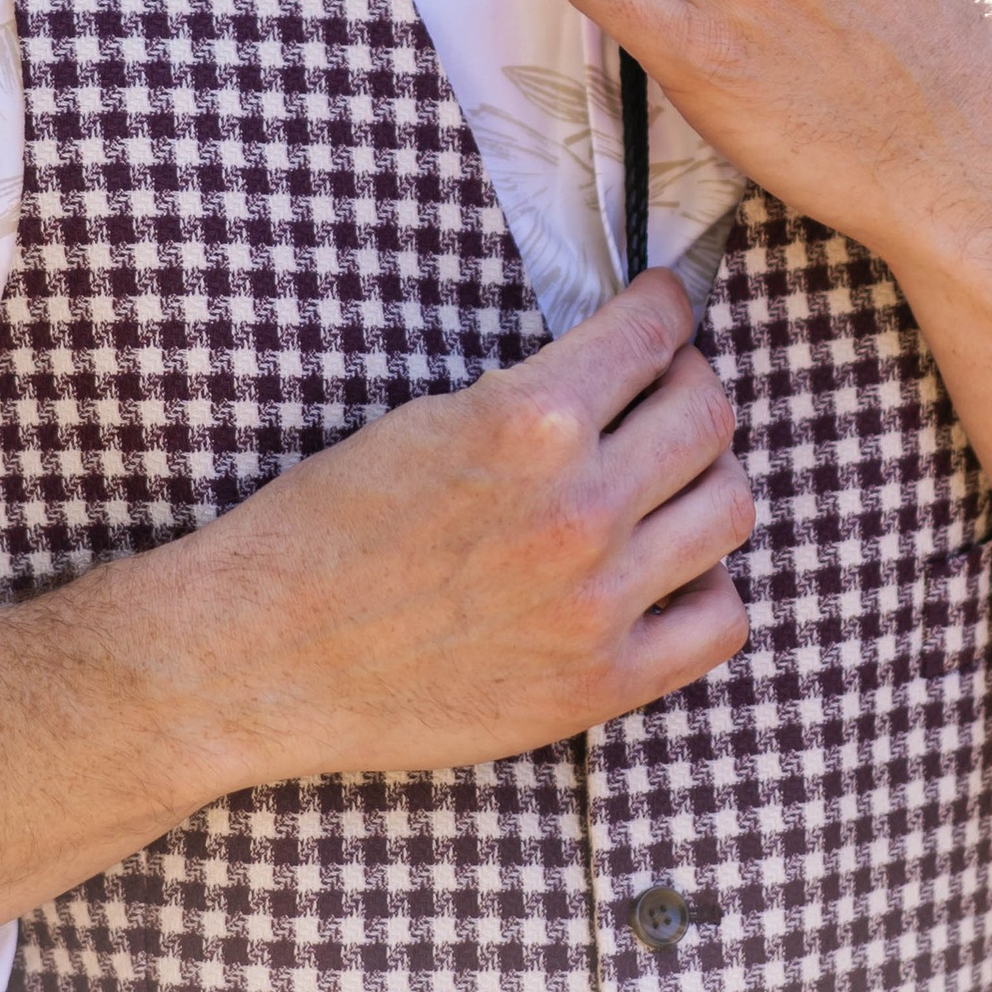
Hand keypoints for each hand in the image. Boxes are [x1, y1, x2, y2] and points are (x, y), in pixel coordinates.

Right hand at [190, 265, 752, 785]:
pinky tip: (668, 571)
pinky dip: (706, 586)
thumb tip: (618, 369)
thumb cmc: (324, 529)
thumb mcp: (426, 421)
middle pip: (708, 416)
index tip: (667, 306)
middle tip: (667, 388)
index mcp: (530, 423)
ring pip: (728, 510)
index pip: (653, 334)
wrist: (263, 656)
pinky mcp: (600, 684)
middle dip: (691, 385)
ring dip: (706, 479)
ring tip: (670, 478)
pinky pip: (720, 622)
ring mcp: (597, 603)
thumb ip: (533, 398)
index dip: (667, 308)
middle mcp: (580, 509)